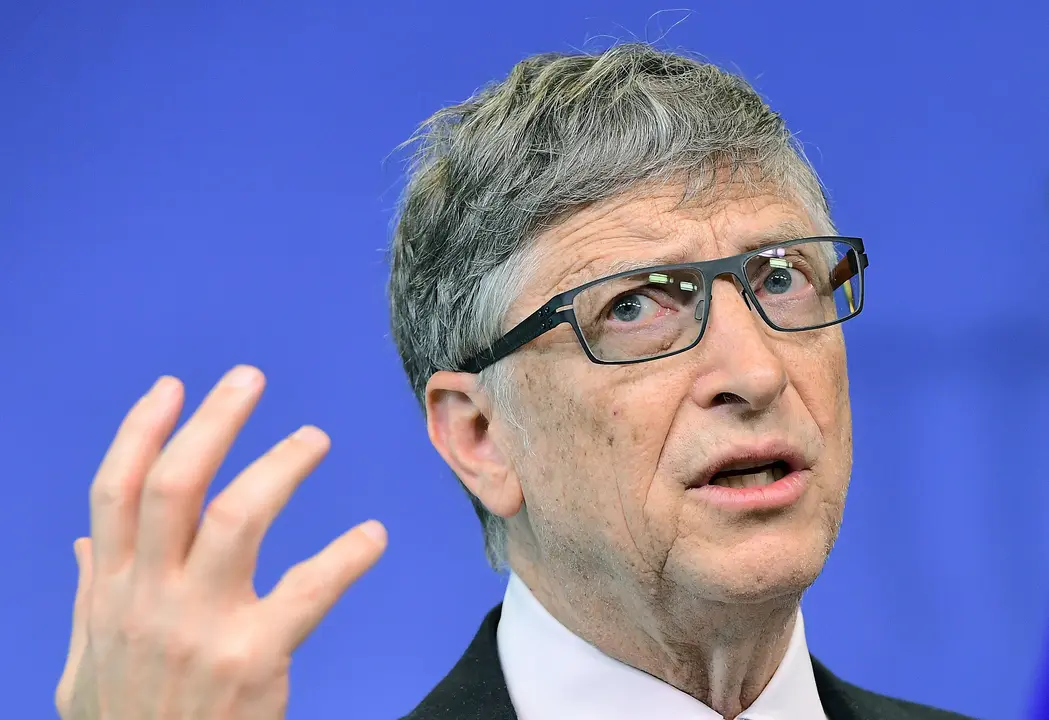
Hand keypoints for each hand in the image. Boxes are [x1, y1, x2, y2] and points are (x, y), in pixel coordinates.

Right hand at [55, 366, 387, 718]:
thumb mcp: (87, 662)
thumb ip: (90, 596)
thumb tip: (84, 543)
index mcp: (112, 592)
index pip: (115, 490)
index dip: (141, 430)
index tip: (173, 386)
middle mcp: (149, 599)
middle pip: (175, 486)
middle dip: (213, 422)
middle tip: (250, 378)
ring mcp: (200, 627)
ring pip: (237, 517)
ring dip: (280, 466)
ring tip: (314, 437)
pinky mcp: (254, 658)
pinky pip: (309, 589)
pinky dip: (347, 555)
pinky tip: (373, 535)